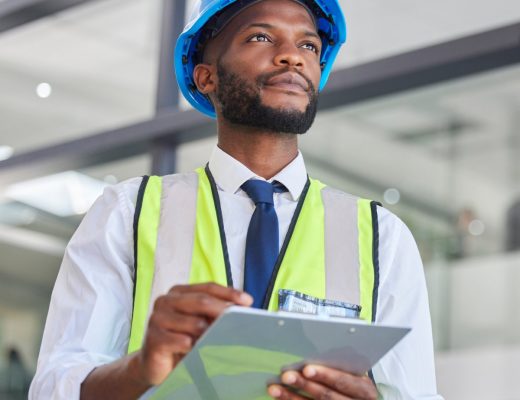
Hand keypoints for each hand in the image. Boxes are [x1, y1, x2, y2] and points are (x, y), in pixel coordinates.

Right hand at [135, 283, 252, 385]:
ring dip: (209, 334)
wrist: (155, 365)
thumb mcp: (199, 323)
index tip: (247, 301)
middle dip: (223, 311)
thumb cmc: (181, 341)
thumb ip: (213, 313)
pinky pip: (182, 341)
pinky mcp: (153, 338)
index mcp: (178, 292)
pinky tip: (196, 351)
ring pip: (194, 323)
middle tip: (239, 321)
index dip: (229, 293)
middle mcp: (166, 301)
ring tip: (215, 342)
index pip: (208, 288)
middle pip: (202, 301)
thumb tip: (239, 309)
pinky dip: (194, 346)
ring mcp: (157, 318)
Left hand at [267, 364, 376, 399]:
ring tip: (275, 388)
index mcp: (364, 388)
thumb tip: (308, 357)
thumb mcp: (353, 375)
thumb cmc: (353, 384)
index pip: (344, 381)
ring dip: (292, 397)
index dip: (326, 375)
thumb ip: (338, 366)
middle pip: (328, 396)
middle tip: (286, 376)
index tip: (307, 369)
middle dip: (305, 385)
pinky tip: (281, 397)